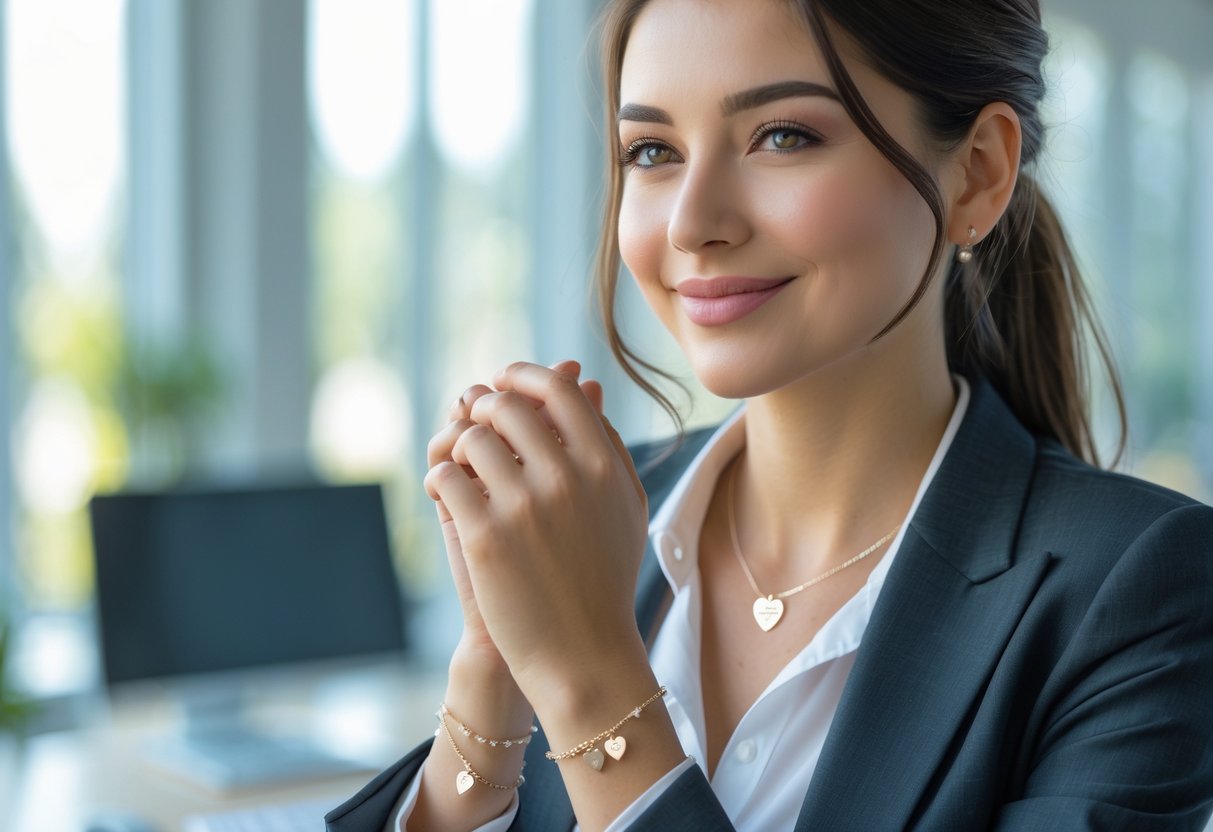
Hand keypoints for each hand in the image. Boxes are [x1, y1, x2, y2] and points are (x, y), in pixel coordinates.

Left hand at [424, 360, 647, 695]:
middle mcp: (567, 477)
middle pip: (507, 405)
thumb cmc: (603, 579)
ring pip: (470, 438)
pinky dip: (438, 478)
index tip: (503, 382)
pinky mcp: (486, 536)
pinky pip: (445, 476)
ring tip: (460, 466)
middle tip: (474, 425)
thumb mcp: (623, 506)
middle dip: (481, 408)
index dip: (523, 376)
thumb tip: (582, 385)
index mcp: (603, 465)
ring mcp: (525, 505)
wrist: (583, 655)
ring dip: (457, 445)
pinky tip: (444, 493)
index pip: (557, 391)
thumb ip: (607, 443)